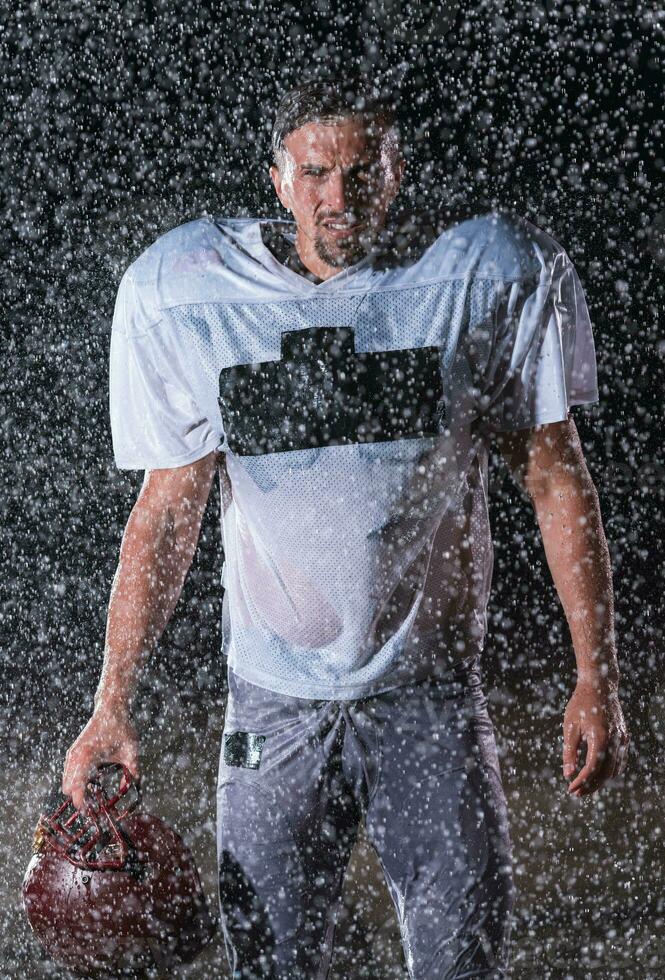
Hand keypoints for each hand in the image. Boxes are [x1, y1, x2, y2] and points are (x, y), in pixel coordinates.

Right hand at [62, 705, 138, 811]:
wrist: (110, 709)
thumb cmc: (121, 728)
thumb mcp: (132, 750)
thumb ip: (133, 770)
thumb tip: (133, 785)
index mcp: (86, 756)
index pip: (76, 787)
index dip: (81, 803)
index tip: (90, 813)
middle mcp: (75, 756)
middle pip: (67, 787)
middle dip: (79, 798)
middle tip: (95, 805)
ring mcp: (72, 754)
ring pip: (67, 781)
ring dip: (77, 789)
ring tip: (94, 794)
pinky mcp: (73, 752)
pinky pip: (70, 773)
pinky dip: (77, 780)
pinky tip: (93, 780)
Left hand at [563, 680, 628, 796]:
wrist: (599, 685)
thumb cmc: (580, 704)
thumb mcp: (570, 726)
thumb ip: (569, 751)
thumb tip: (567, 774)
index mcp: (600, 738)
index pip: (592, 769)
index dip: (581, 782)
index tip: (570, 788)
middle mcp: (614, 741)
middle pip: (605, 774)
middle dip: (590, 786)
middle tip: (576, 793)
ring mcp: (622, 739)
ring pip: (614, 770)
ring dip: (600, 780)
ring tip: (584, 785)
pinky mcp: (624, 737)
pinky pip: (620, 761)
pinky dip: (610, 771)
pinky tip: (598, 774)